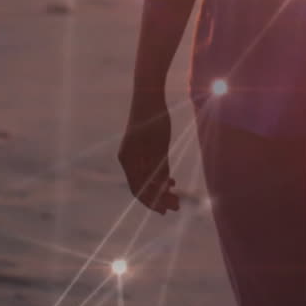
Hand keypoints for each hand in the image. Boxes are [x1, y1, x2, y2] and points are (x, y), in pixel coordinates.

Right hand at [117, 100, 179, 214]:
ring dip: (161, 190)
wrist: (149, 95)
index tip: (165, 210)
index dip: (152, 201)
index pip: (138, 188)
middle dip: (158, 199)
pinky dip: (159, 177)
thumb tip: (160, 189)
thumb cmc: (154, 117)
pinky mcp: (142, 148)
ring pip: (147, 179)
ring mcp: (134, 154)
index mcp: (128, 159)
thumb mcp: (158, 143)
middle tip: (176, 208)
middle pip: (142, 186)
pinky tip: (172, 182)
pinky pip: (149, 168)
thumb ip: (158, 165)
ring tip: (177, 199)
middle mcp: (129, 159)